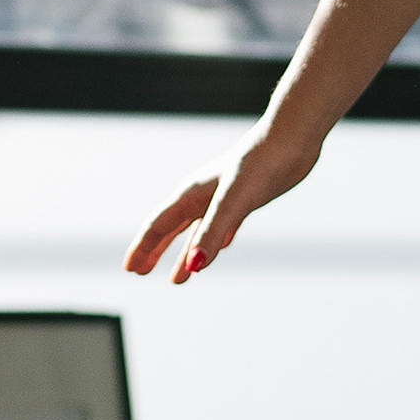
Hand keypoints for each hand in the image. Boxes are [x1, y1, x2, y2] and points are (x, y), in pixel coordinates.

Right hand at [123, 121, 323, 281]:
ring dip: (182, 254)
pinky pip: (220, 226)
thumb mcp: (235, 201)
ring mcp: (222, 197)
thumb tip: (195, 267)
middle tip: (139, 273)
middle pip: (169, 229)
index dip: (143, 249)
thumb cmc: (261, 165)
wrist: (290, 140)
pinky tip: (216, 249)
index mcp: (191, 195)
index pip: (159, 226)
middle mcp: (201, 195)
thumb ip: (212, 233)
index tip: (129, 270)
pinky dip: (211, 241)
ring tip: (177, 279)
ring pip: (194, 231)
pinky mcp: (244, 200)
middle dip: (153, 252)